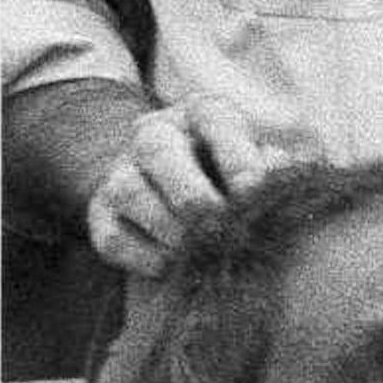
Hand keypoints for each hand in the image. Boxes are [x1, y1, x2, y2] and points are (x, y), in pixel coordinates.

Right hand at [79, 96, 292, 277]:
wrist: (173, 190)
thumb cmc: (233, 176)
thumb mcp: (256, 161)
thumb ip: (272, 169)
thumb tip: (283, 189)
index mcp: (201, 114)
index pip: (214, 119)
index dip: (236, 158)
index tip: (255, 194)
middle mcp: (154, 134)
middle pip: (157, 149)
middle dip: (191, 193)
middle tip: (220, 226)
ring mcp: (121, 172)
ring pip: (128, 190)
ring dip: (165, 226)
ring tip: (196, 253)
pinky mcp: (100, 214)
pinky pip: (111, 235)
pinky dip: (140, 255)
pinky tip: (169, 268)